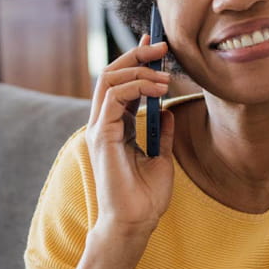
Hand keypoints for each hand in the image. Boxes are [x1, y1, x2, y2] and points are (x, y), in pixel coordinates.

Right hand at [85, 34, 175, 237]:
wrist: (136, 223)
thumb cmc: (145, 197)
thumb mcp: (162, 157)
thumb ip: (163, 133)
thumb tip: (169, 111)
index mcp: (115, 126)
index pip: (121, 83)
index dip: (136, 60)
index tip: (156, 45)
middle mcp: (103, 123)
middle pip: (111, 74)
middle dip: (136, 55)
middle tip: (162, 46)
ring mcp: (99, 128)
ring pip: (108, 80)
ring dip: (138, 69)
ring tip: (164, 73)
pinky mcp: (101, 136)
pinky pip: (113, 98)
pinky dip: (135, 86)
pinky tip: (157, 90)